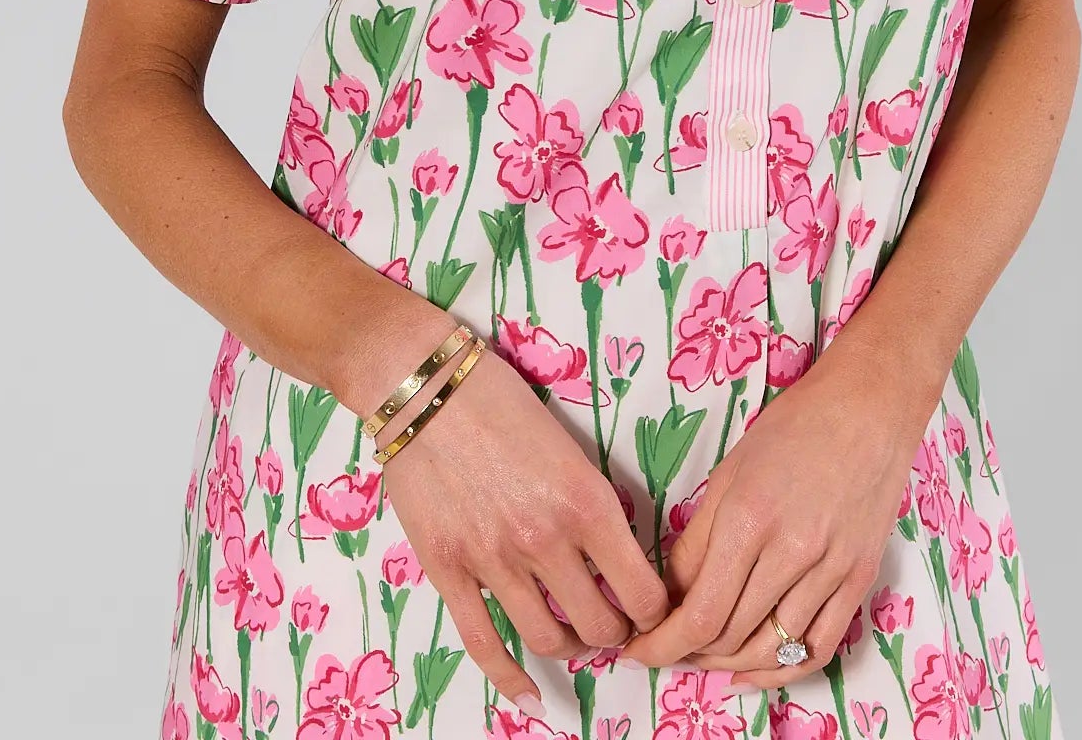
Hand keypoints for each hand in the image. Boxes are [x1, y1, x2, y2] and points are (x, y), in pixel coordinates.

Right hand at [379, 345, 669, 708]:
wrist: (424, 387)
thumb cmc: (501, 399)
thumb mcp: (571, 443)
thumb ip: (596, 501)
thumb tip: (619, 552)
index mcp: (587, 502)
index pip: (643, 590)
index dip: (657, 610)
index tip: (654, 608)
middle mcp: (546, 540)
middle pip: (602, 625)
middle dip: (618, 633)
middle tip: (617, 621)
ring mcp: (495, 562)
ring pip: (552, 641)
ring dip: (574, 647)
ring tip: (578, 636)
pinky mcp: (450, 572)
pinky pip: (486, 645)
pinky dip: (512, 679)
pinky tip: (529, 694)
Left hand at [619, 337, 929, 689]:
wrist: (868, 409)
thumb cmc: (792, 429)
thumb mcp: (728, 473)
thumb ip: (697, 539)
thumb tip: (673, 596)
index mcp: (747, 518)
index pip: (698, 612)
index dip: (661, 644)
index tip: (636, 651)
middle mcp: (791, 552)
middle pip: (729, 636)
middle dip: (686, 654)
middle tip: (665, 649)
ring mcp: (830, 571)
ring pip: (770, 650)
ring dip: (728, 665)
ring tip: (702, 660)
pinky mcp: (858, 581)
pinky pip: (818, 649)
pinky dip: (781, 670)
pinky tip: (753, 670)